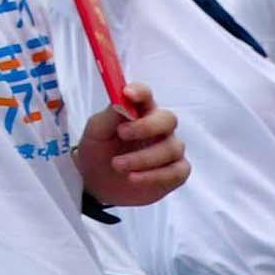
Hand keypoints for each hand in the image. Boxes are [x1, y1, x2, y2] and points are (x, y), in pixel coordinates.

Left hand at [75, 90, 187, 209]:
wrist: (98, 182)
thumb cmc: (99, 149)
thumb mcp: (97, 131)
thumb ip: (110, 115)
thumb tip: (121, 100)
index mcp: (138, 111)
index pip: (145, 94)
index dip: (140, 92)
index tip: (127, 94)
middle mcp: (159, 127)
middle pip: (168, 119)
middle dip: (147, 127)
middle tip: (122, 134)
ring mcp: (170, 149)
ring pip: (171, 148)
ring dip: (143, 158)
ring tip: (117, 165)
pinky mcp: (176, 171)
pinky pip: (177, 171)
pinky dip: (154, 176)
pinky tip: (133, 178)